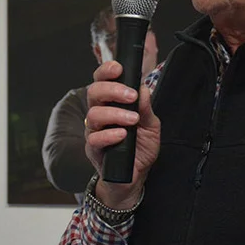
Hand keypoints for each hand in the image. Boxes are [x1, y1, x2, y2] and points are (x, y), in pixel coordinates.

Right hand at [84, 60, 160, 209]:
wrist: (135, 176)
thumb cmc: (140, 149)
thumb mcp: (151, 126)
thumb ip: (146, 108)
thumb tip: (143, 89)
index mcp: (111, 104)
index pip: (102, 81)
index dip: (106, 71)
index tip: (118, 68)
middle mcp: (100, 115)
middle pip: (94, 93)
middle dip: (112, 90)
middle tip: (131, 96)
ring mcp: (94, 132)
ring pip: (93, 115)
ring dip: (115, 114)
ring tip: (132, 119)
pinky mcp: (93, 150)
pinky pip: (94, 139)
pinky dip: (109, 135)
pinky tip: (122, 135)